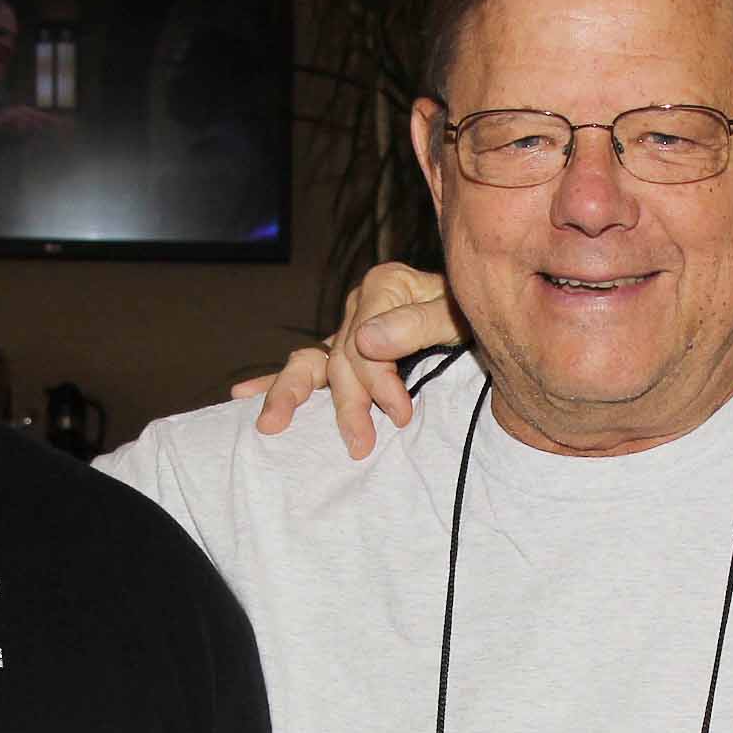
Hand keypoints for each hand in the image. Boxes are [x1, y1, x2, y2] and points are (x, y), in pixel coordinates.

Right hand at [232, 262, 459, 459]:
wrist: (489, 322)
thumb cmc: (476, 318)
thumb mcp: (457, 315)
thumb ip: (419, 323)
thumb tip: (367, 340)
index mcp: (384, 287)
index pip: (366, 342)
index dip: (378, 382)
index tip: (400, 416)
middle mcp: (360, 307)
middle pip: (338, 359)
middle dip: (346, 404)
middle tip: (360, 445)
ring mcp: (348, 331)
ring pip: (309, 362)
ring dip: (289, 394)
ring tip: (271, 424)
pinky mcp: (344, 356)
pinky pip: (306, 368)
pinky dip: (274, 382)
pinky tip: (243, 397)